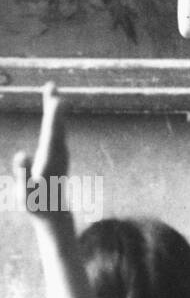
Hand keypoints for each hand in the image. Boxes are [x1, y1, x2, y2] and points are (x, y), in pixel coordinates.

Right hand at [12, 83, 69, 223]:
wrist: (53, 212)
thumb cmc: (36, 204)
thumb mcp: (26, 193)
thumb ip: (23, 174)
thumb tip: (21, 154)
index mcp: (51, 159)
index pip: (52, 132)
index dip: (54, 115)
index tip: (56, 98)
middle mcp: (59, 152)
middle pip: (57, 124)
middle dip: (54, 105)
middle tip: (52, 85)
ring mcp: (59, 152)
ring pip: (57, 125)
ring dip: (55, 107)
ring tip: (52, 90)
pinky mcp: (57, 153)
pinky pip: (55, 130)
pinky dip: (54, 117)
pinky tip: (53, 109)